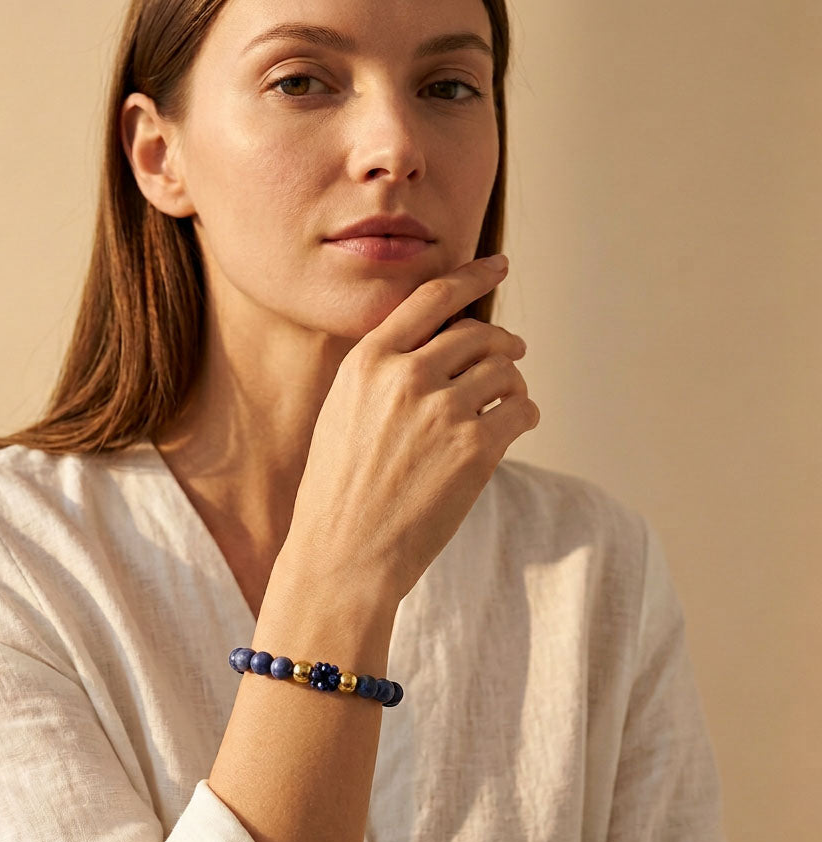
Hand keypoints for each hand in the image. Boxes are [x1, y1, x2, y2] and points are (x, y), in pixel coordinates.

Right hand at [286, 255, 537, 603]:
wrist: (343, 554)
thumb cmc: (340, 490)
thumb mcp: (343, 413)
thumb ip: (385, 372)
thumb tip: (444, 345)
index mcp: (368, 362)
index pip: (432, 298)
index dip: (472, 276)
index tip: (497, 265)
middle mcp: (406, 376)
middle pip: (478, 333)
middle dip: (501, 343)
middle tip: (512, 354)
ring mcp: (443, 410)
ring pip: (505, 370)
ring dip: (512, 383)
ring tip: (505, 403)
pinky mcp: (475, 448)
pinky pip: (521, 408)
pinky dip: (523, 413)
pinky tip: (513, 425)